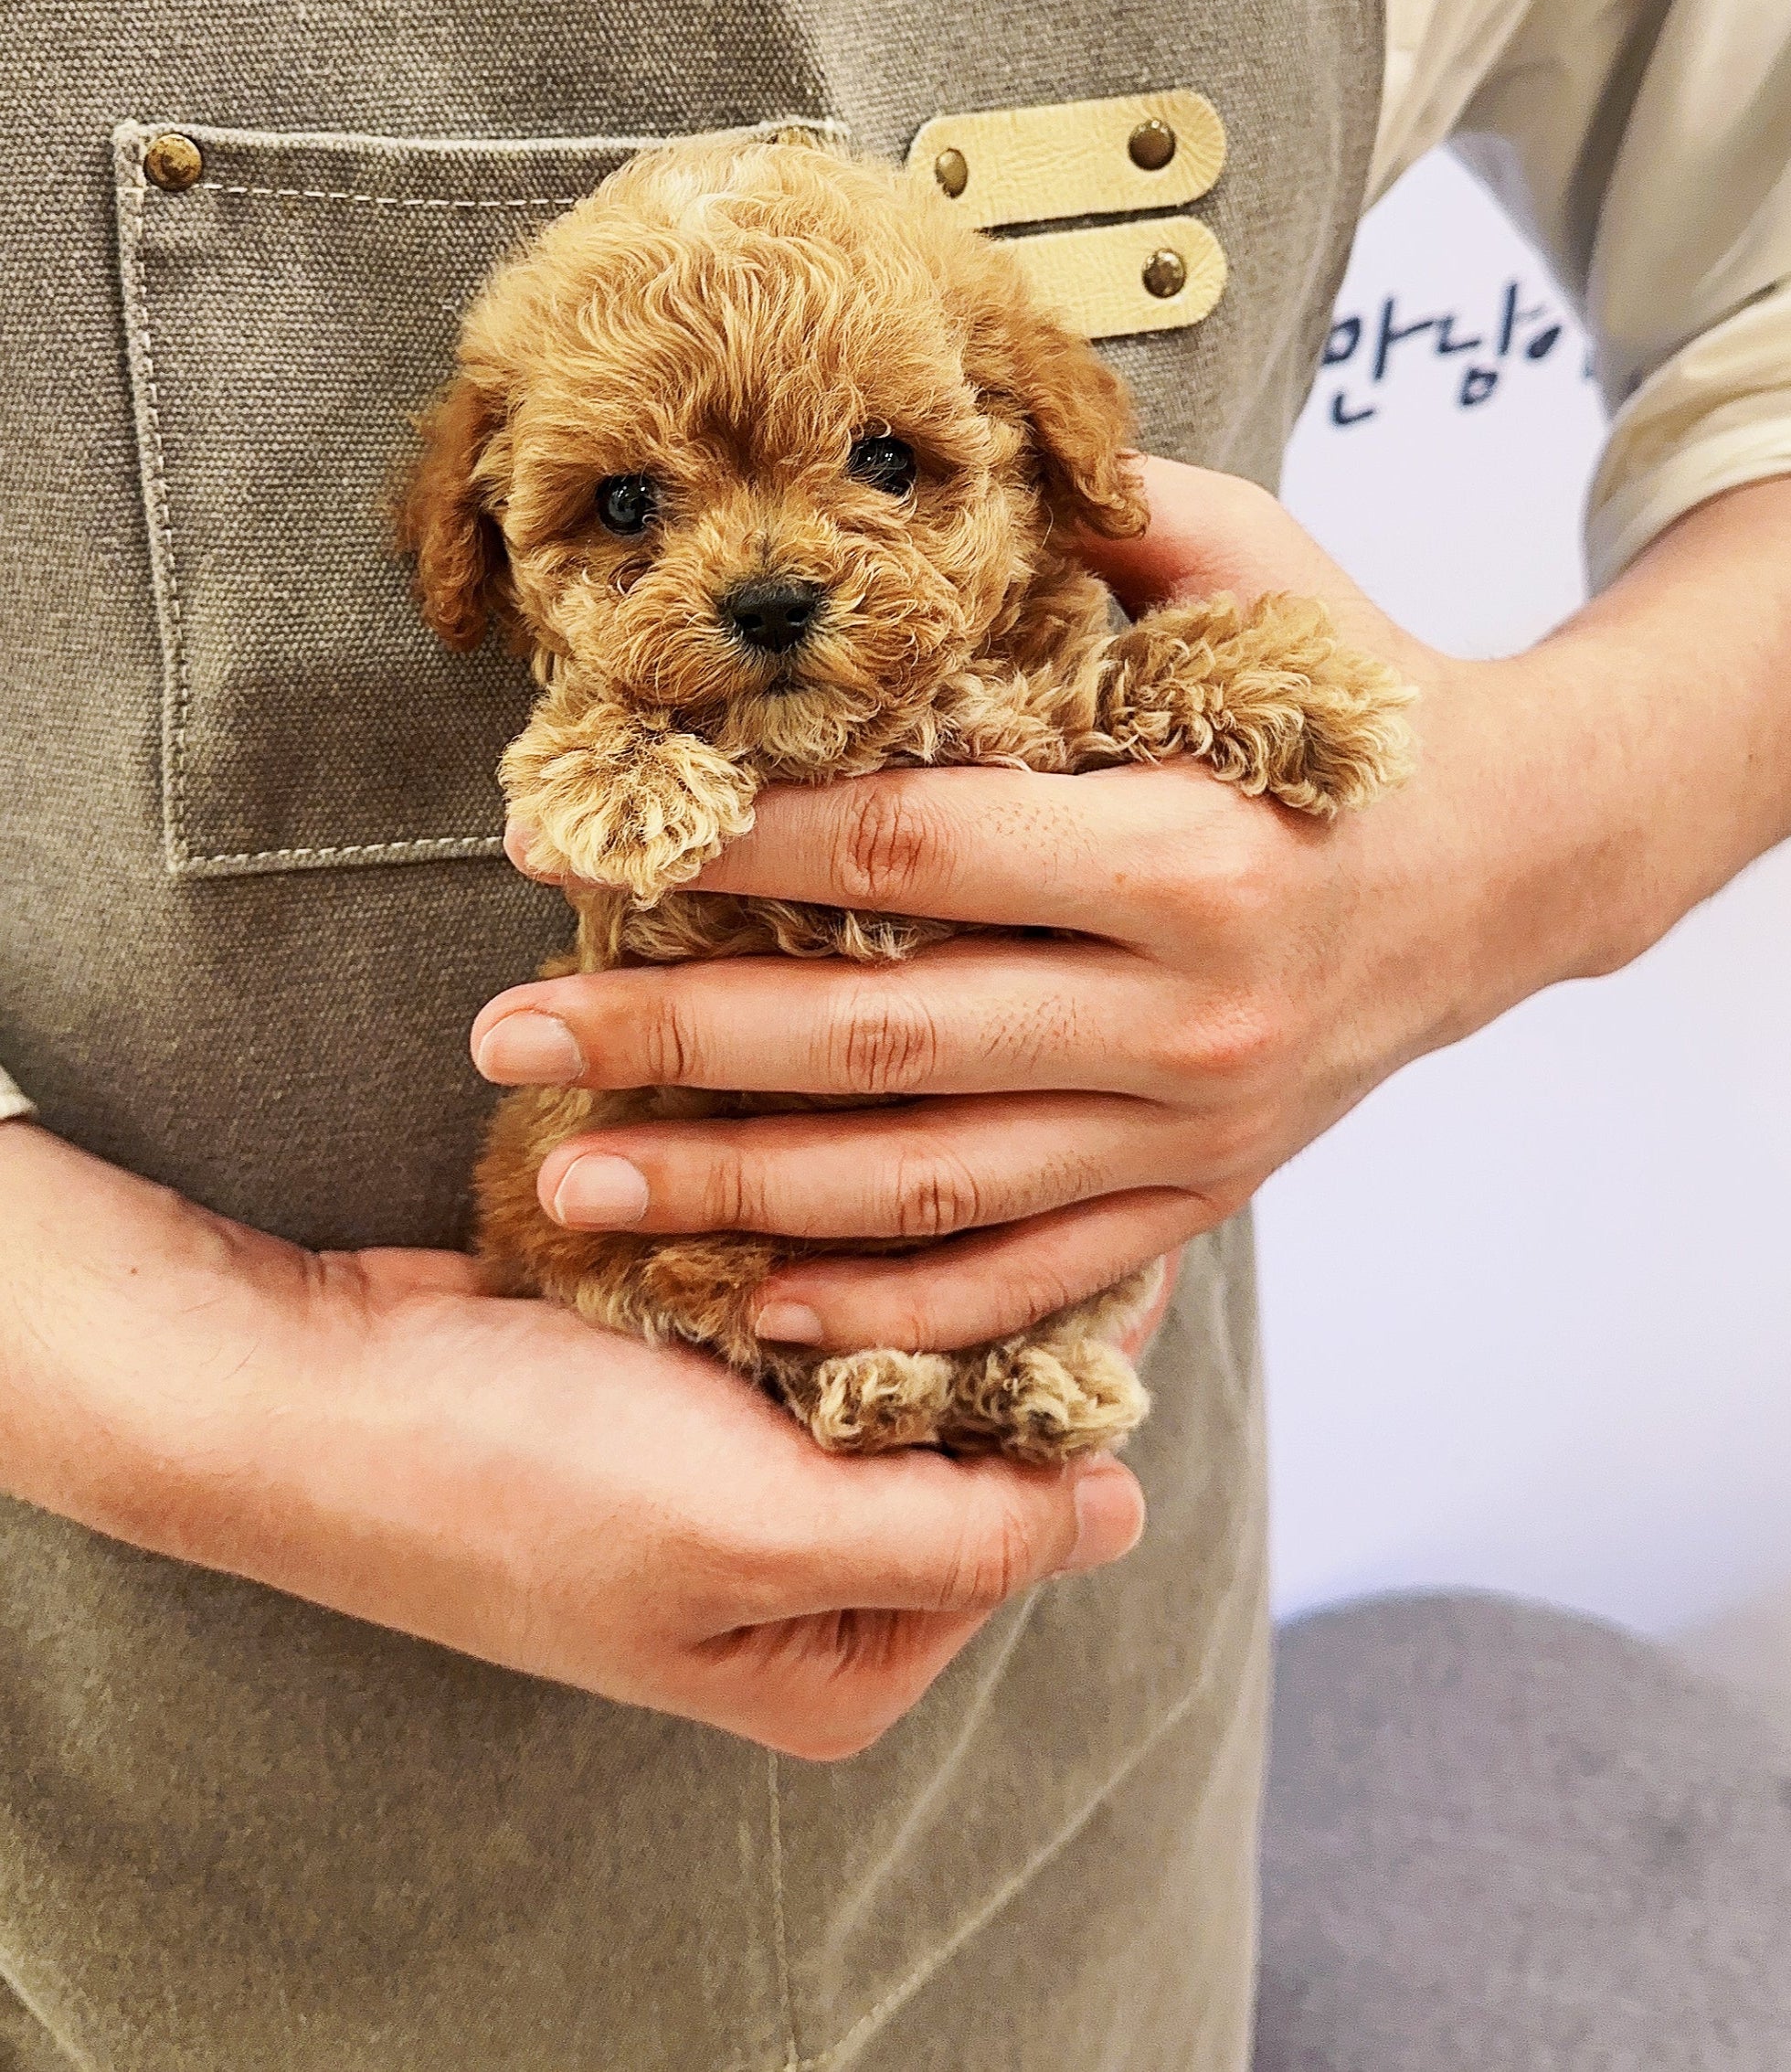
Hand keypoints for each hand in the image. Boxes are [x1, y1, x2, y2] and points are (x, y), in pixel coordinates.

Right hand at [0, 1121, 1144, 1758]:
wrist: (315, 1386)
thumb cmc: (517, 1477)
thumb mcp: (758, 1533)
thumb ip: (955, 1537)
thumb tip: (1125, 1512)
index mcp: (840, 1660)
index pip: (1027, 1513)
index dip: (1074, 1378)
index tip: (1112, 1238)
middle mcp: (806, 1581)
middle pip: (965, 1429)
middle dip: (985, 1305)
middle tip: (1018, 1159)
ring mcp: (744, 1476)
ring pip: (889, 1349)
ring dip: (902, 1258)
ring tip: (944, 1143)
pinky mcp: (693, 1382)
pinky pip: (805, 1304)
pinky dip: (819, 1240)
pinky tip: (844, 1155)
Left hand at [481, 462, 1790, 1355]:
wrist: (1514, 865)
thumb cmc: (1361, 706)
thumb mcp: (1257, 566)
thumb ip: (1100, 519)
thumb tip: (930, 471)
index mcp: (1191, 849)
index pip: (914, 853)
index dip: (736, 850)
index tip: (580, 836)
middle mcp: (1186, 1014)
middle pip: (885, 1043)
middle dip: (677, 1040)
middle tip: (510, 1033)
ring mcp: (1190, 1132)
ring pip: (928, 1190)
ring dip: (734, 1196)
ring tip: (573, 1186)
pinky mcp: (1194, 1200)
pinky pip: (1019, 1278)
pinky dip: (883, 1305)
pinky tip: (752, 1299)